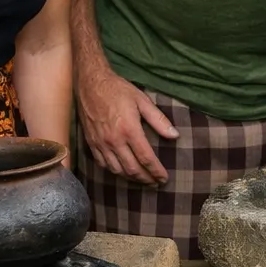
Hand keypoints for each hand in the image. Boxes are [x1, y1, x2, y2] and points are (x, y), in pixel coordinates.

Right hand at [76, 67, 177, 184]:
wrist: (91, 83)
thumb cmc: (118, 90)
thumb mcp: (142, 101)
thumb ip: (159, 120)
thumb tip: (175, 135)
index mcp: (129, 130)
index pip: (146, 158)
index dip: (156, 171)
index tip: (164, 178)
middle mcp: (114, 140)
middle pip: (132, 168)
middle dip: (146, 179)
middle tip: (155, 183)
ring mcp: (100, 143)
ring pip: (117, 170)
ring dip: (130, 178)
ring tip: (142, 180)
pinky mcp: (91, 143)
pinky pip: (103, 164)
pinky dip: (114, 171)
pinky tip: (122, 171)